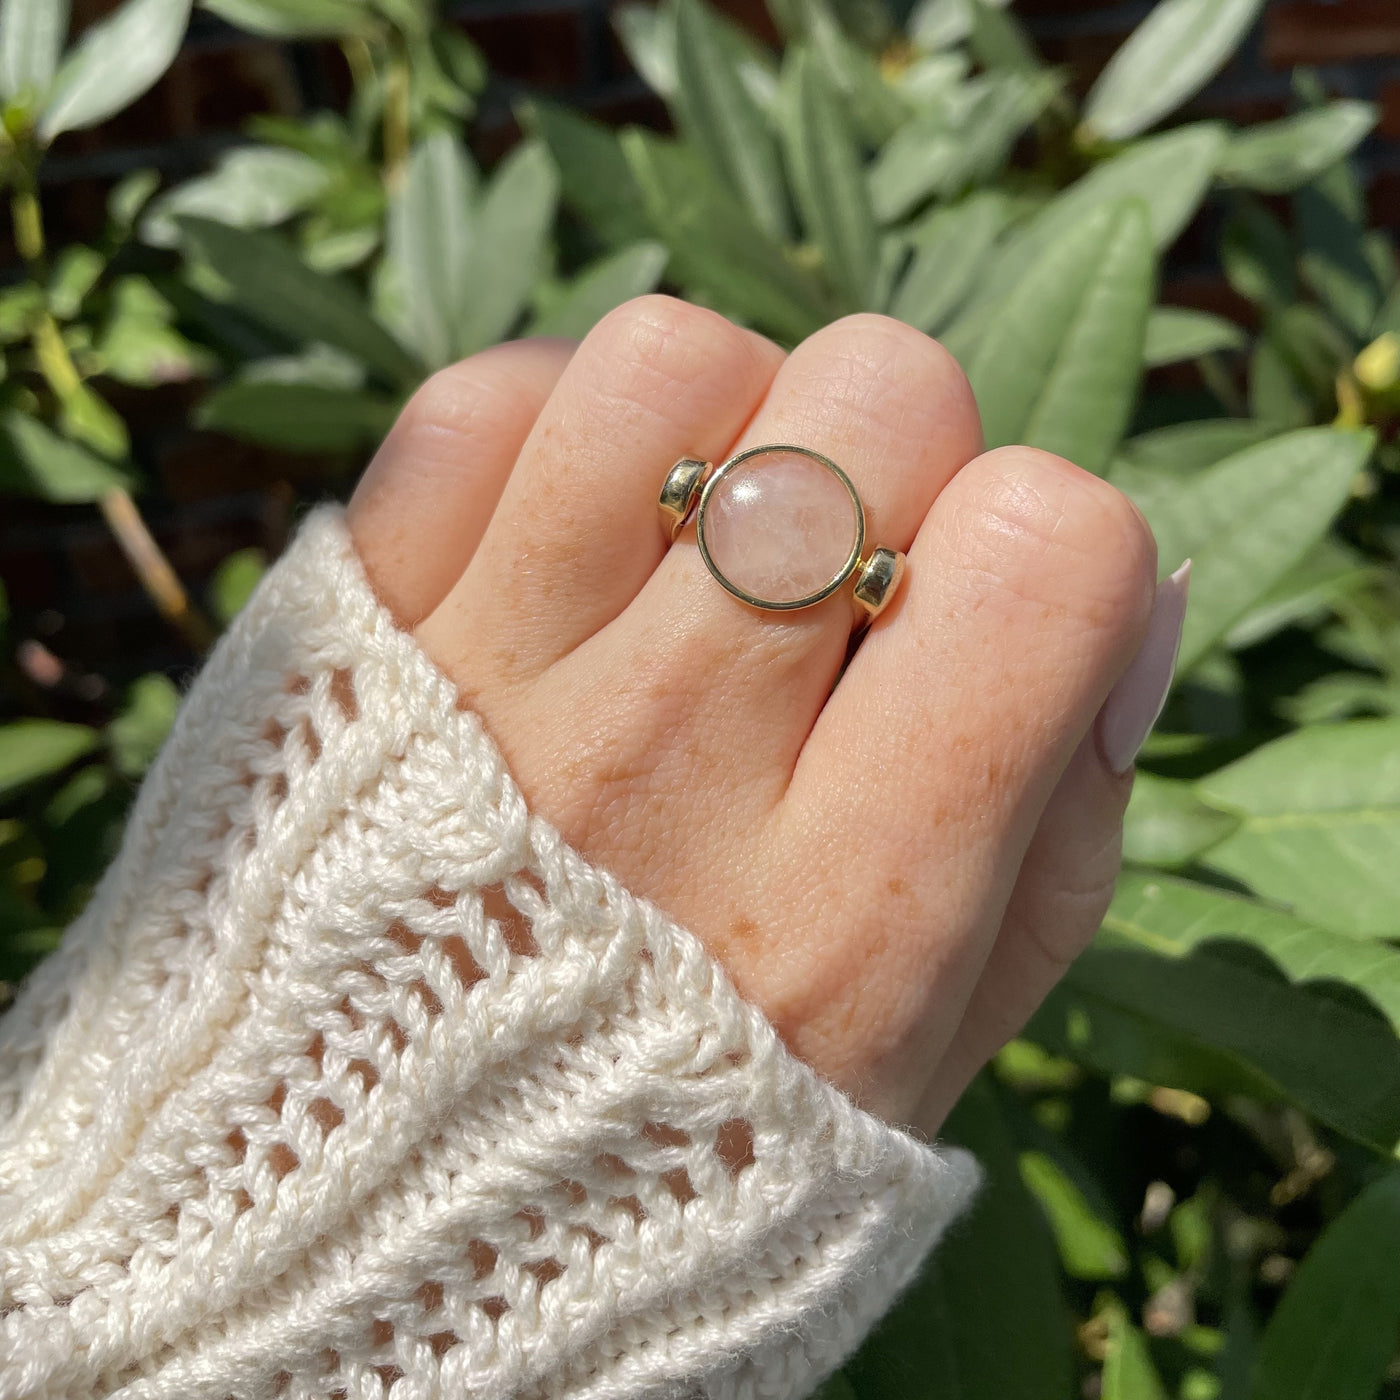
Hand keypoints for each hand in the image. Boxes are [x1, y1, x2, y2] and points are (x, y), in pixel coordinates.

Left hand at [347, 297, 1175, 1130]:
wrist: (382, 1195)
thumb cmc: (693, 1124)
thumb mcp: (933, 1046)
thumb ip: (1068, 826)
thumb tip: (1129, 589)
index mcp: (850, 906)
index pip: (1044, 548)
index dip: (1048, 542)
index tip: (980, 614)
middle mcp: (664, 774)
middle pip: (873, 398)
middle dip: (901, 454)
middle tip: (844, 570)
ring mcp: (487, 688)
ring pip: (673, 362)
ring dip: (727, 415)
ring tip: (704, 532)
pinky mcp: (358, 632)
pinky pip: (483, 399)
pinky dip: (552, 426)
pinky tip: (575, 533)